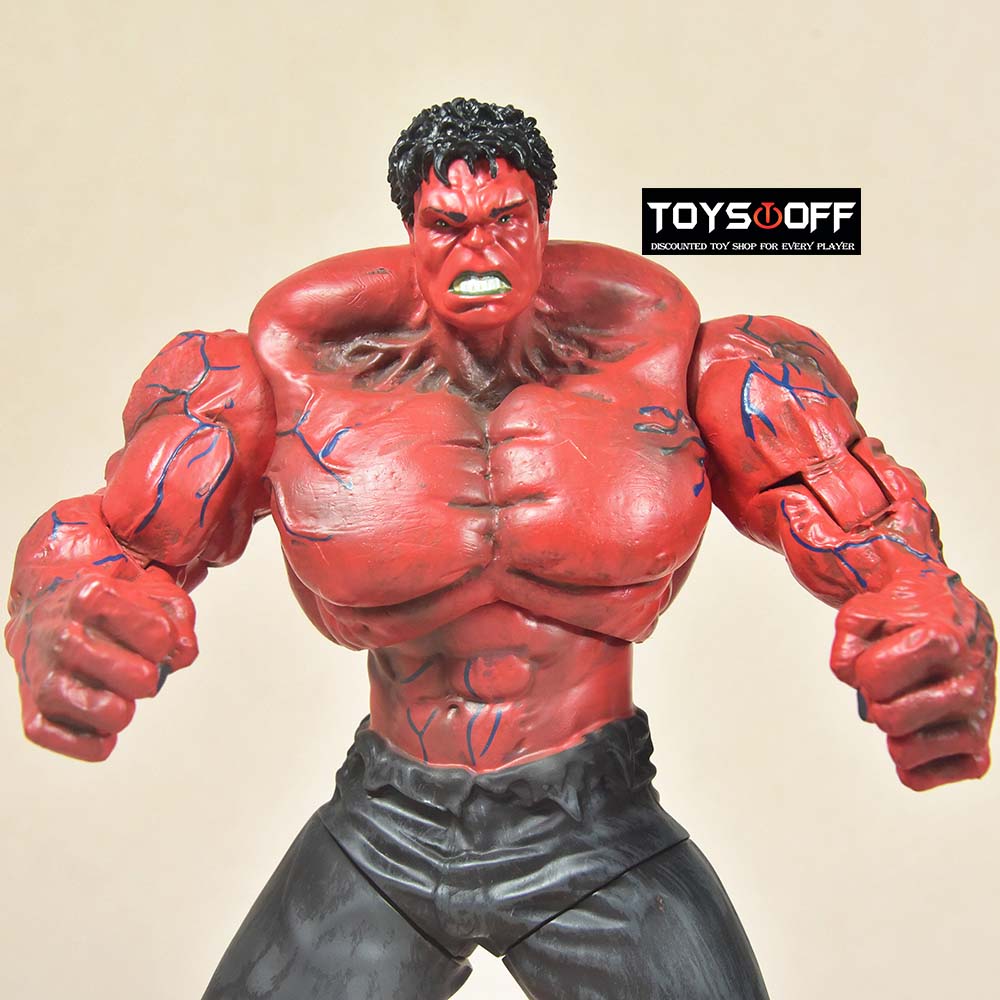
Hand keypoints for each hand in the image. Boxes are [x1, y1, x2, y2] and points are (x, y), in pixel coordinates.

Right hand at [14, 568, 196, 760]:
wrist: (47, 604)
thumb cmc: (105, 604)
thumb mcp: (150, 589)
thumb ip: (177, 615)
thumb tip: (182, 653)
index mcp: (93, 597)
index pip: (157, 634)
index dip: (167, 641)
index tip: (158, 640)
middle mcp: (64, 635)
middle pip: (133, 675)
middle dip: (148, 677)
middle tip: (142, 672)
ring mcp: (44, 673)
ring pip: (98, 708)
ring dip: (120, 710)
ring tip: (121, 698)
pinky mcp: (34, 709)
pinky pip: (61, 737)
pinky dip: (90, 742)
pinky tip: (105, 730)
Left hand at [831, 570, 994, 789]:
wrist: (948, 612)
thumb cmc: (904, 615)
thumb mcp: (864, 612)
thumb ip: (847, 641)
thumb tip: (853, 677)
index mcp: (942, 642)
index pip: (874, 678)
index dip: (864, 670)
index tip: (878, 657)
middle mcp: (968, 682)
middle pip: (888, 719)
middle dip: (875, 701)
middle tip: (889, 685)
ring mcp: (976, 717)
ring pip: (905, 753)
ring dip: (889, 732)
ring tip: (902, 706)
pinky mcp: (976, 747)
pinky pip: (925, 778)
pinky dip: (907, 765)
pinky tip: (910, 736)